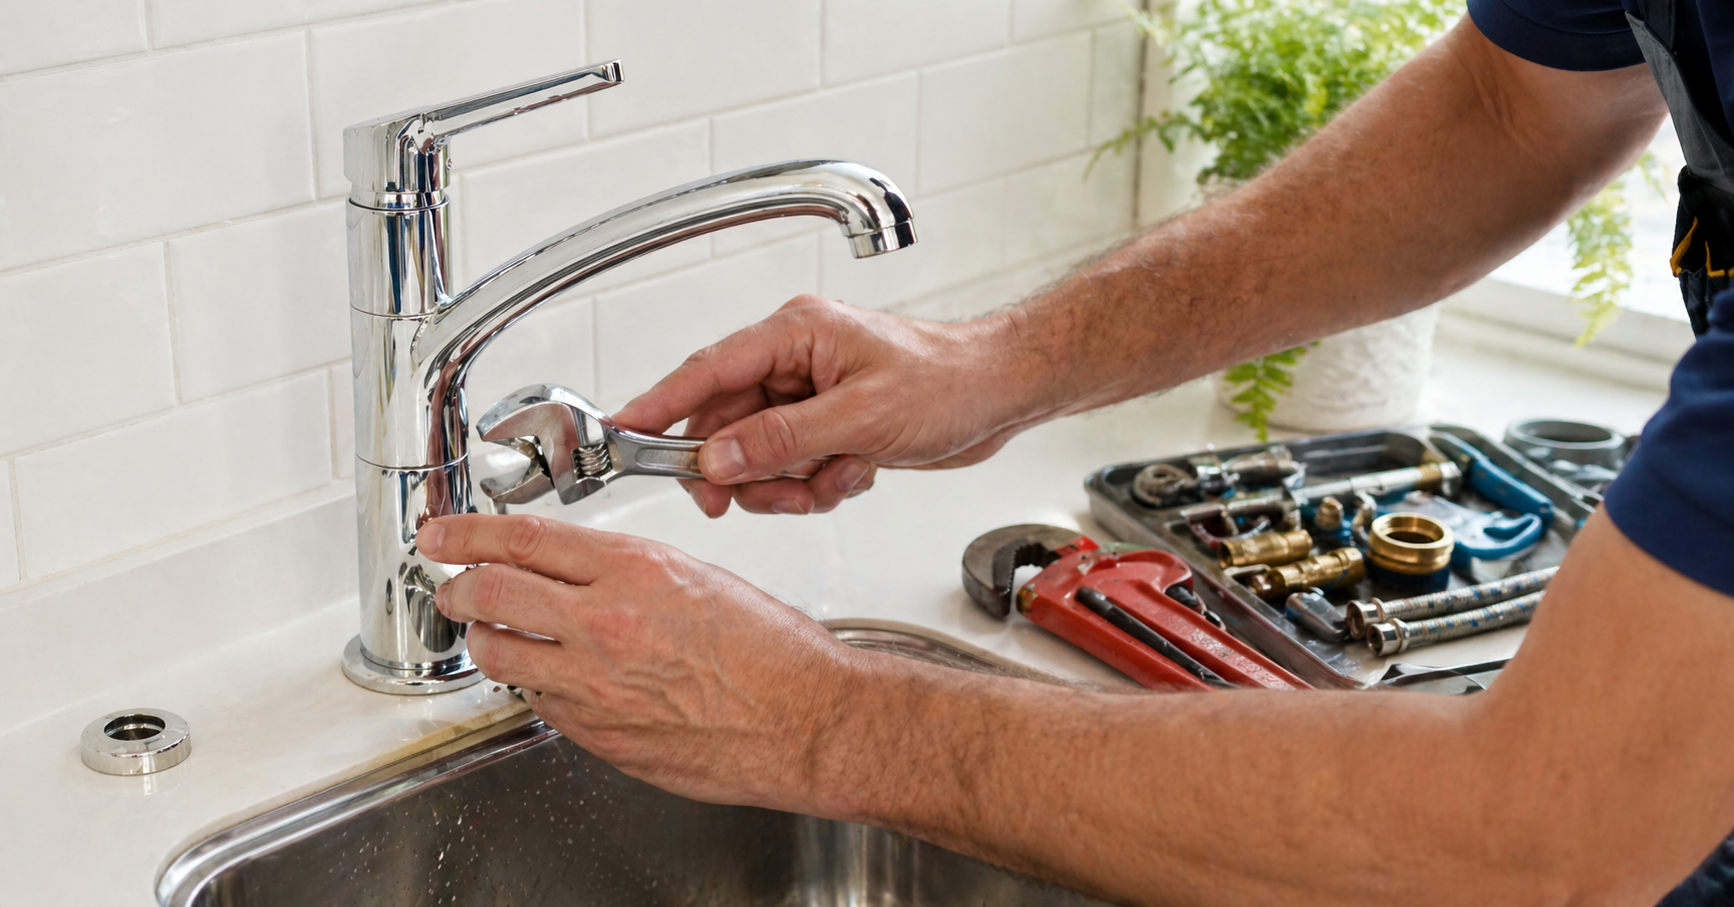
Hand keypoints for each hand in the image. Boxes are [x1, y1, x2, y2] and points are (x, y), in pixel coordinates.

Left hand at [418, 512, 863, 809]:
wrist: (806, 720)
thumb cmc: (774, 652)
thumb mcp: (699, 577)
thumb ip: (628, 573)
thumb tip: (576, 572)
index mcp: (634, 570)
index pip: (522, 539)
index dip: (466, 534)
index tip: (442, 534)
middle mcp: (604, 624)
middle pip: (490, 593)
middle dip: (457, 588)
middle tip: (451, 587)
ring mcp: (594, 685)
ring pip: (498, 653)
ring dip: (486, 639)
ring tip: (494, 634)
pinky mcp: (597, 734)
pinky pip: (538, 701)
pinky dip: (534, 684)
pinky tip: (554, 677)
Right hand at [613, 295, 1038, 517]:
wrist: (1000, 396)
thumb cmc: (948, 382)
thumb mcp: (860, 417)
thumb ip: (782, 440)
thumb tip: (718, 459)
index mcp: (795, 334)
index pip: (707, 370)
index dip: (659, 404)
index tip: (623, 432)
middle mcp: (794, 362)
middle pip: (725, 424)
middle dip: (739, 469)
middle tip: (745, 498)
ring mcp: (809, 396)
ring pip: (756, 454)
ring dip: (785, 483)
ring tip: (827, 483)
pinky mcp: (827, 426)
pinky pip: (791, 467)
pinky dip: (814, 484)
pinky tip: (852, 475)